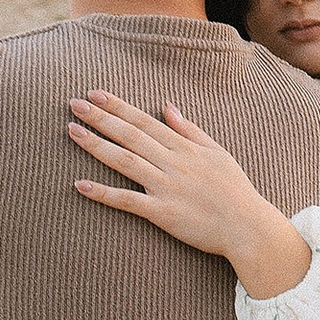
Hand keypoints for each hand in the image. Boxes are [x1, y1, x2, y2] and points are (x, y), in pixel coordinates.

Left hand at [68, 93, 313, 298]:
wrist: (248, 227)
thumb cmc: (234, 190)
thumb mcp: (217, 152)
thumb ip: (189, 130)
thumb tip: (167, 107)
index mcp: (184, 147)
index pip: (144, 121)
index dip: (117, 107)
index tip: (95, 93)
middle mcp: (172, 163)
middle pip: (130, 135)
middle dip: (100, 117)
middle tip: (73, 103)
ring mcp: (166, 187)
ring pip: (124, 161)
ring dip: (96, 145)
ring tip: (72, 130)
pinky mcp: (162, 213)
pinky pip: (127, 201)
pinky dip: (103, 193)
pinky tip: (80, 184)